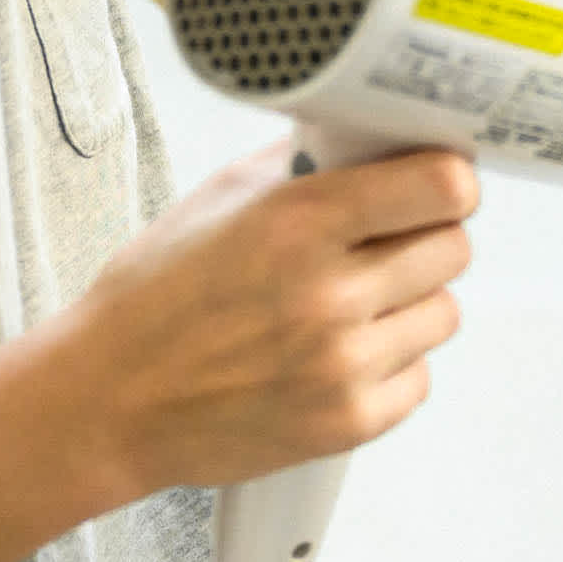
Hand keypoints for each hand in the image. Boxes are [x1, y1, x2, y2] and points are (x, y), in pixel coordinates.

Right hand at [37, 141, 477, 502]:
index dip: (448, 181)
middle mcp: (329, 294)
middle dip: (426, 239)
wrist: (108, 401)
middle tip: (385, 246)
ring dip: (411, 305)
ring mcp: (343, 364)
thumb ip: (301, 167)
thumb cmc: (156, 297)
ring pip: (445, 314)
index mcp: (297, 223)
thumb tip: (373, 139)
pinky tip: (341, 356)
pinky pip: (421, 378)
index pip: (442, 187)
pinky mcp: (350, 422)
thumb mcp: (216, 202)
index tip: (437, 184)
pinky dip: (392, 366)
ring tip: (355, 306)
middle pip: (454, 248)